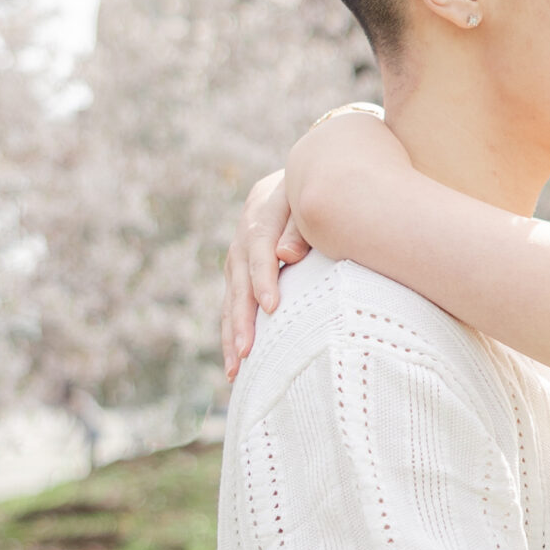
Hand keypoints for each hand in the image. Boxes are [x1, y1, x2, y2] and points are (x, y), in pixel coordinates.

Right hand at [221, 170, 307, 377]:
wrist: (304, 180)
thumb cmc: (318, 193)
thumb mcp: (311, 199)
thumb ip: (301, 224)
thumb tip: (285, 254)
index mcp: (262, 213)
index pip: (259, 249)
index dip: (263, 278)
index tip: (271, 308)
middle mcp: (244, 236)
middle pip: (239, 280)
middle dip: (242, 318)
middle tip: (246, 351)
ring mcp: (239, 255)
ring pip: (231, 296)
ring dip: (232, 333)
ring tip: (235, 369)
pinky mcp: (241, 271)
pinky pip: (234, 303)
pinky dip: (233, 330)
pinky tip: (236, 362)